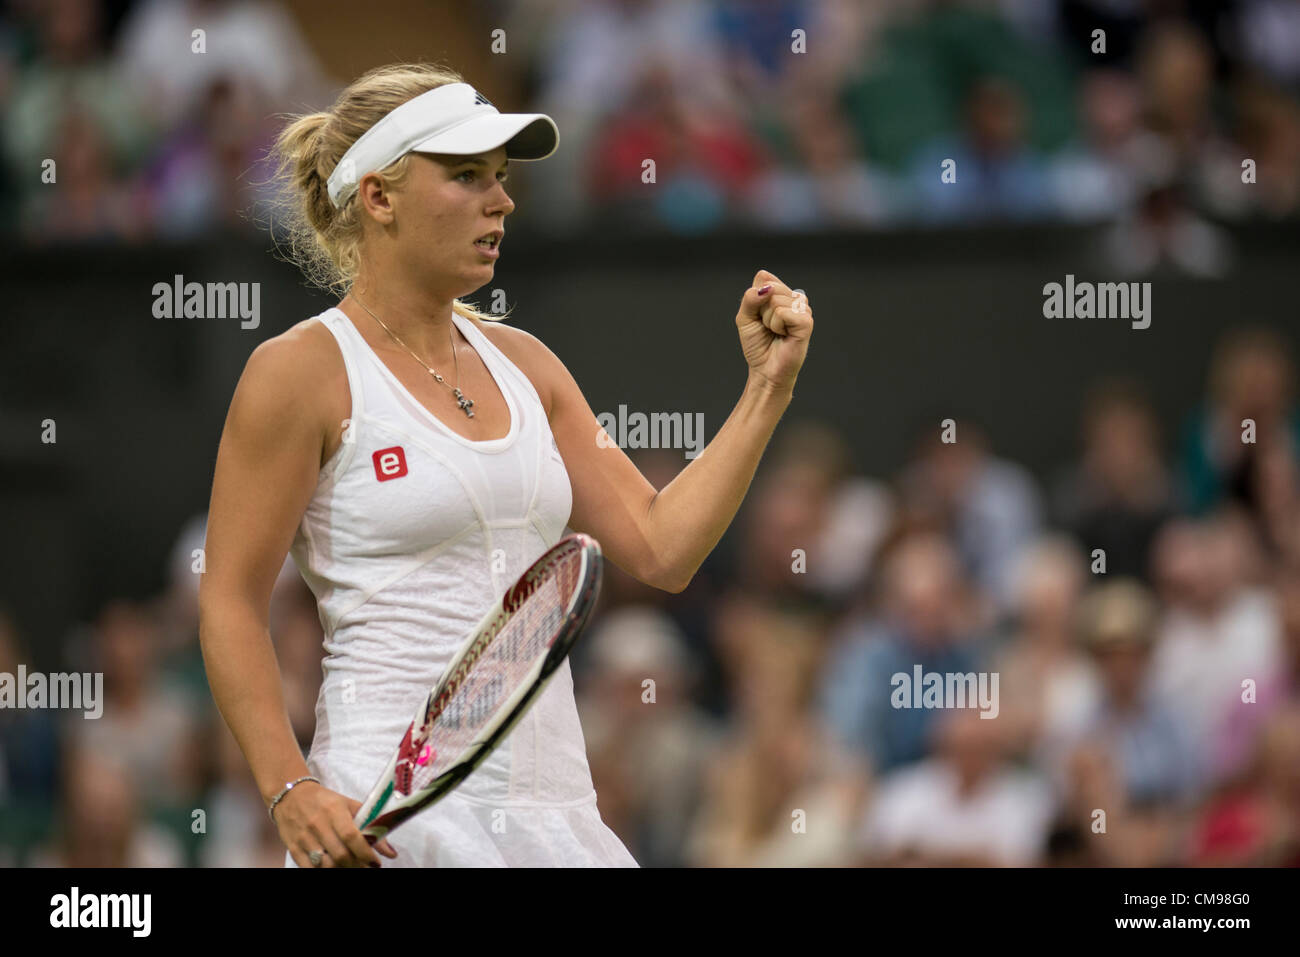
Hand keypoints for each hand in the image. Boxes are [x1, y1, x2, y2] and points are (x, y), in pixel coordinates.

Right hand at [272, 781, 398, 867]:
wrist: (290, 796)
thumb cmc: (324, 801)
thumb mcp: (348, 805)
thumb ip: (370, 826)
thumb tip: (391, 852)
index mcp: (334, 810)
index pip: (351, 836)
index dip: (365, 852)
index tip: (376, 863)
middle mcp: (318, 825)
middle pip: (340, 855)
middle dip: (357, 866)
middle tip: (366, 867)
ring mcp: (304, 838)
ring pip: (325, 865)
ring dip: (342, 870)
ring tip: (352, 867)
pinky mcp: (293, 849)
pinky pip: (309, 869)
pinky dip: (324, 871)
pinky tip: (334, 868)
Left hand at [734, 269, 813, 395]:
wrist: (765, 370)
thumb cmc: (758, 345)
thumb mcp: (745, 318)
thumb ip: (750, 298)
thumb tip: (765, 289)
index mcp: (782, 293)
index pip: (763, 277)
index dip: (754, 297)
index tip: (759, 316)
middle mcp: (795, 298)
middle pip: (769, 287)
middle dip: (761, 311)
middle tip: (768, 327)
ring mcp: (803, 309)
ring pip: (775, 300)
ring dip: (768, 320)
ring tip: (776, 332)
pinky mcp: (806, 321)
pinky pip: (783, 312)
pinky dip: (777, 325)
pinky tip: (784, 335)